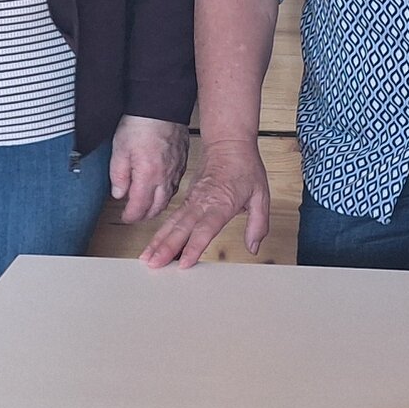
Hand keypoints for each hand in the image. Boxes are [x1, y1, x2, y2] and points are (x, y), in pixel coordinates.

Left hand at [109, 115, 188, 223]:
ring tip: (147, 204)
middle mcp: (165, 176)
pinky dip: (167, 192)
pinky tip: (161, 187)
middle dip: (144, 215)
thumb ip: (118, 176)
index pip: (140, 208)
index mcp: (148, 176)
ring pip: (169, 198)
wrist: (161, 105)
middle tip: (135, 214)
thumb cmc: (140, 123)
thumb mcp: (119, 150)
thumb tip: (119, 193)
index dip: (130, 216)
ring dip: (157, 205)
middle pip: (157, 207)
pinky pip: (176, 184)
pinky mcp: (182, 161)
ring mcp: (176, 169)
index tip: (125, 217)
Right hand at [139, 139, 270, 267]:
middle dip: (165, 248)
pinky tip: (155, 244)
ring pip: (172, 223)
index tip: (184, 263)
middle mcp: (203, 202)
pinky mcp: (187, 198)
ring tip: (147, 258)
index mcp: (222, 202)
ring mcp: (192, 200)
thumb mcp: (261, 195)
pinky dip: (162, 232)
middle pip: (181, 228)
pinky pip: (172, 218)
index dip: (194, 247)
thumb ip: (258, 224)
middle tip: (153, 265)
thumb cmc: (244, 166)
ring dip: (158, 241)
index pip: (205, 229)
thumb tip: (254, 246)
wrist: (228, 143)